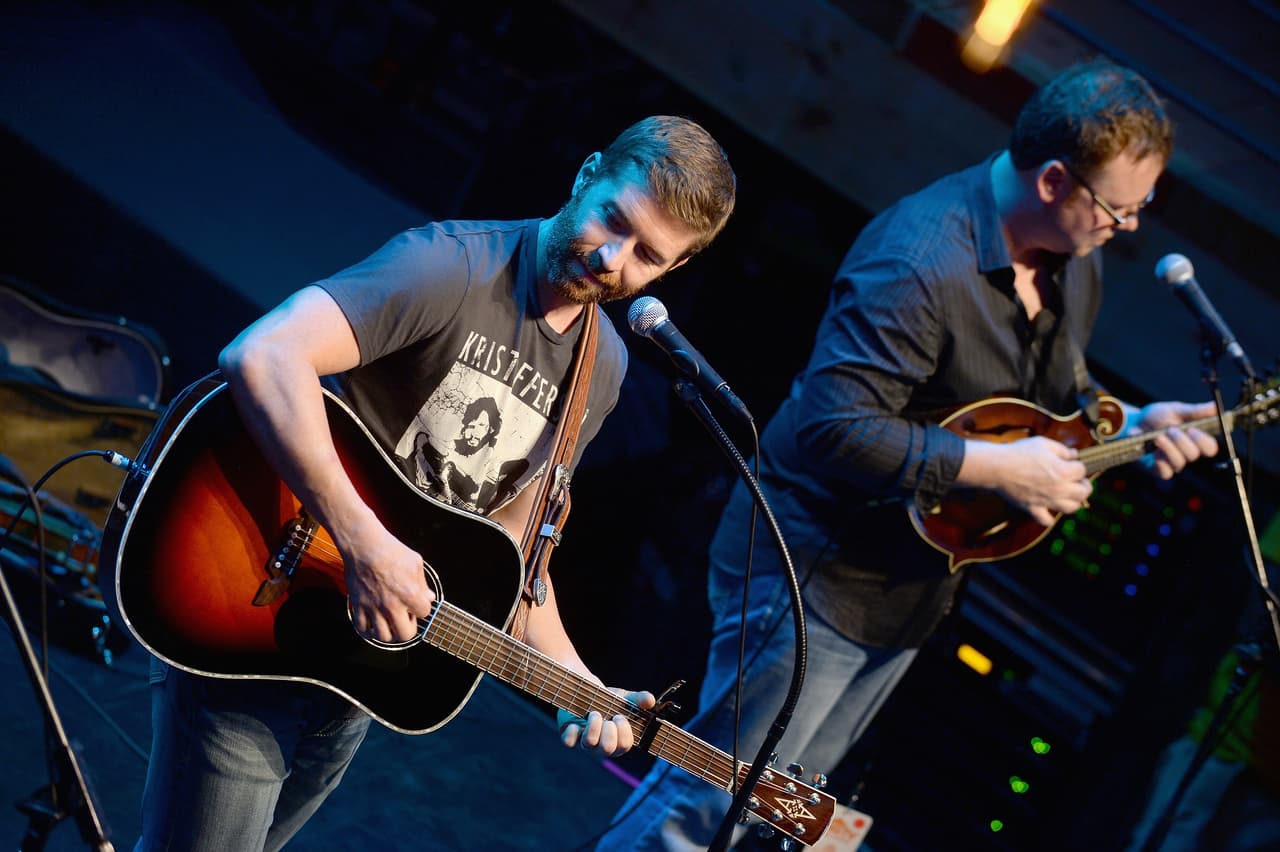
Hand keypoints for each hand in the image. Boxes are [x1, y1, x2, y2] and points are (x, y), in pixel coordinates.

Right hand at [343, 521, 436, 644]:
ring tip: (389, 624)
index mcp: (410, 594)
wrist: (364, 544)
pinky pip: (362, 628)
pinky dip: (368, 630)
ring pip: (383, 637)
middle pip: (405, 634)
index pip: (424, 614)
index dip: (422, 609)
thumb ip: (423, 584)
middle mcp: (392, 605)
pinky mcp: (358, 605)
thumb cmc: (390, 550)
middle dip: (407, 629)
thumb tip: (429, 597)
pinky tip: (372, 624)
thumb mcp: (415, 563)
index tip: (416, 604)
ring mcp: (373, 607)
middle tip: (405, 620)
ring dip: (389, 633)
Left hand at [557, 689, 655, 756]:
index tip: (620, 716)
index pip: (624, 746)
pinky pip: (569, 741)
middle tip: (609, 718)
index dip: (623, 732)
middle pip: (607, 750)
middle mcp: (601, 746)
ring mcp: (585, 743)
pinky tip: (577, 722)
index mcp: (618, 741)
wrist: (586, 693)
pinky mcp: (570, 736)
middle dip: (609, 731)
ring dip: (593, 726)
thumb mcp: (626, 699)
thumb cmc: (609, 701)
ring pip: (589, 744)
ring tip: (595, 713)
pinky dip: (573, 731)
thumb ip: (639, 700)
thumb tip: (650, 700)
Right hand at [989, 436, 1091, 526]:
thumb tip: (1074, 454)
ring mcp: (1047, 501)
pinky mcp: (1033, 508)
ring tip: (1068, 494)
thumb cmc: (1019, 453)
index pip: (1082, 470)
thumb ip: (1062, 449)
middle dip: (1084, 485)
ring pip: (1071, 508)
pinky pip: (1046, 520)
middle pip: (1083, 492)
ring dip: (1073, 501)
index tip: (1071, 462)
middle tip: (1078, 480)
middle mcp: (1059, 489)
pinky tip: (1048, 509)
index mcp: (1063, 471)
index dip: (1078, 465)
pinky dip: (1050, 517)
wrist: (996, 467)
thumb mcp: (1043, 443)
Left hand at [1129, 401, 1218, 478]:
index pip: (1210, 448)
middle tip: (1170, 429)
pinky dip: (1160, 461)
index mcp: (1195, 439)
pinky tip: (1153, 450)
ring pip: (1179, 462)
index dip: (1204, 441)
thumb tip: (1215, 407)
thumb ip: (1195, 411)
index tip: (1193, 429)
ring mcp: (1172, 462)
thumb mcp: (1175, 410)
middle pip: (1193, 455)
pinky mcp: (1158, 470)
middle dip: (1181, 441)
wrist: (1133, 423)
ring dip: (1168, 448)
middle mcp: (1186, 453)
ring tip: (1158, 436)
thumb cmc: (1157, 417)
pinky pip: (1165, 473)